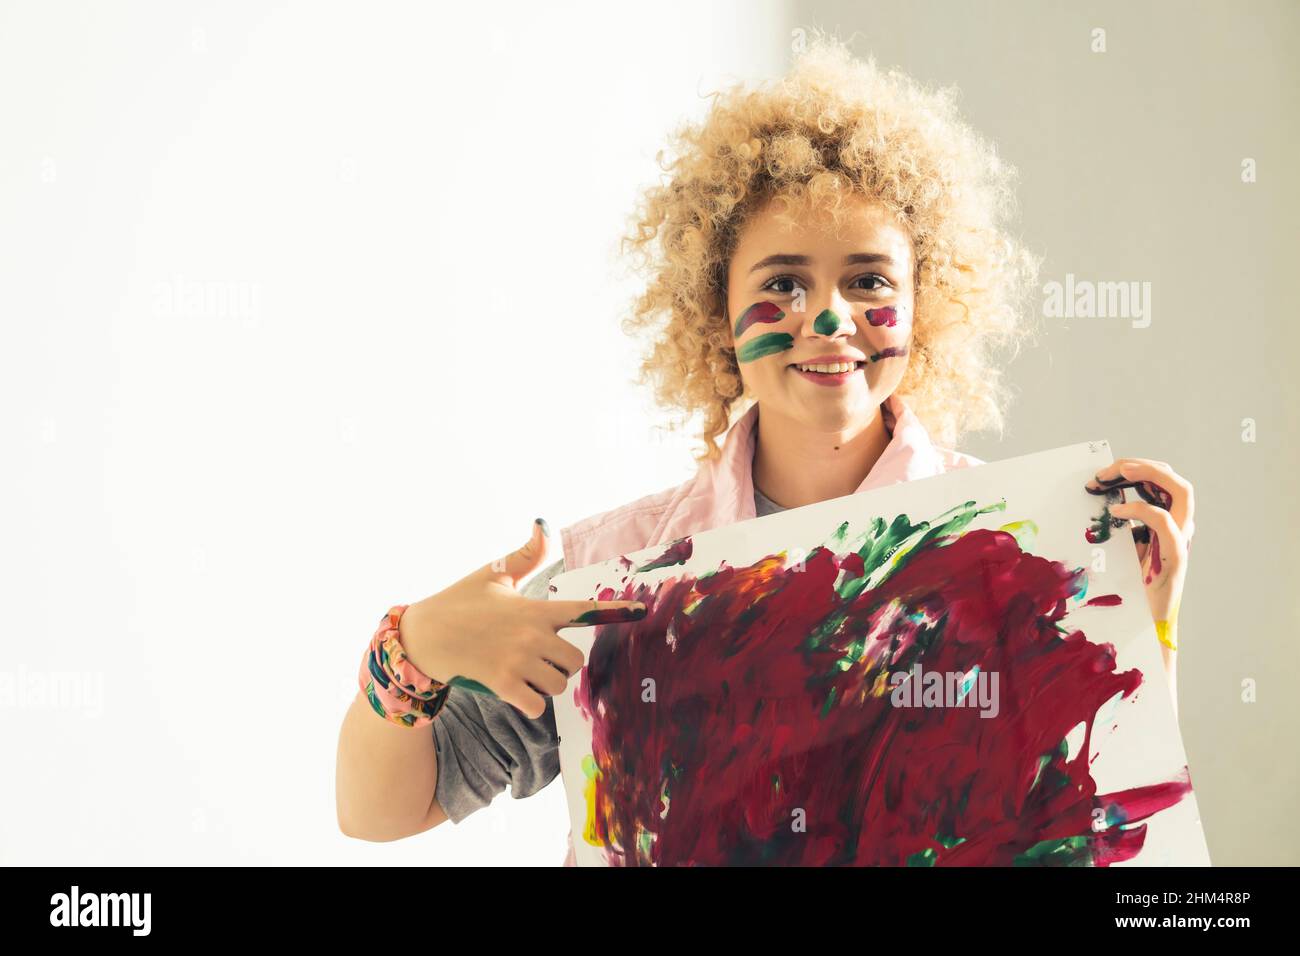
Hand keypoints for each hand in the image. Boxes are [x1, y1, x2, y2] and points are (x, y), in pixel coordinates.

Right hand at [397, 519, 646, 718]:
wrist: (422, 636)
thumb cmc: (458, 602)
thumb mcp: (493, 574)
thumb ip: (525, 555)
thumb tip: (542, 522)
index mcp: (534, 608)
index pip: (583, 610)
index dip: (614, 610)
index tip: (640, 611)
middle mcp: (532, 635)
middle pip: (574, 660)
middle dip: (562, 662)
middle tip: (539, 656)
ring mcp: (518, 662)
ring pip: (558, 683)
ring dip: (546, 682)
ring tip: (523, 671)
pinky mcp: (503, 685)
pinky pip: (538, 706)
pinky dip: (531, 703)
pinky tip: (515, 692)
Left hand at [1085, 459, 1193, 654]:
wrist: (1143, 626)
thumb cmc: (1128, 589)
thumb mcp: (1119, 549)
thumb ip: (1116, 527)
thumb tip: (1094, 504)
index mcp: (1167, 524)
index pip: (1163, 483)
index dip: (1135, 471)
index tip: (1100, 475)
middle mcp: (1179, 529)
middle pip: (1175, 482)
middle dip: (1142, 466)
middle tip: (1108, 469)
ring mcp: (1180, 542)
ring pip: (1182, 493)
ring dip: (1150, 475)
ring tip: (1119, 473)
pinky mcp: (1174, 558)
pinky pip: (1166, 524)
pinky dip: (1142, 510)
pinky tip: (1116, 511)